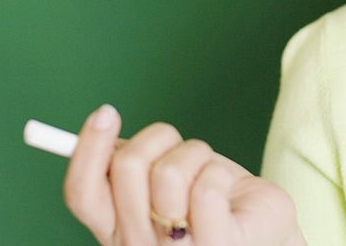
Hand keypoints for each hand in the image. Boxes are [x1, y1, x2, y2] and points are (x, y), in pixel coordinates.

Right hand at [63, 104, 305, 245]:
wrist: (264, 231)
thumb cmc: (214, 200)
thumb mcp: (165, 178)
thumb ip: (130, 165)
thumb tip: (98, 124)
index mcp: (117, 229)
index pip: (81, 193)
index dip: (87, 150)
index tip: (104, 113)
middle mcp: (139, 245)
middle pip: (126, 168)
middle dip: (157, 140)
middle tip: (176, 149)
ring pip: (168, 172)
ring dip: (194, 156)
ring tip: (207, 175)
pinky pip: (206, 187)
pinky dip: (218, 173)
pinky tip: (227, 193)